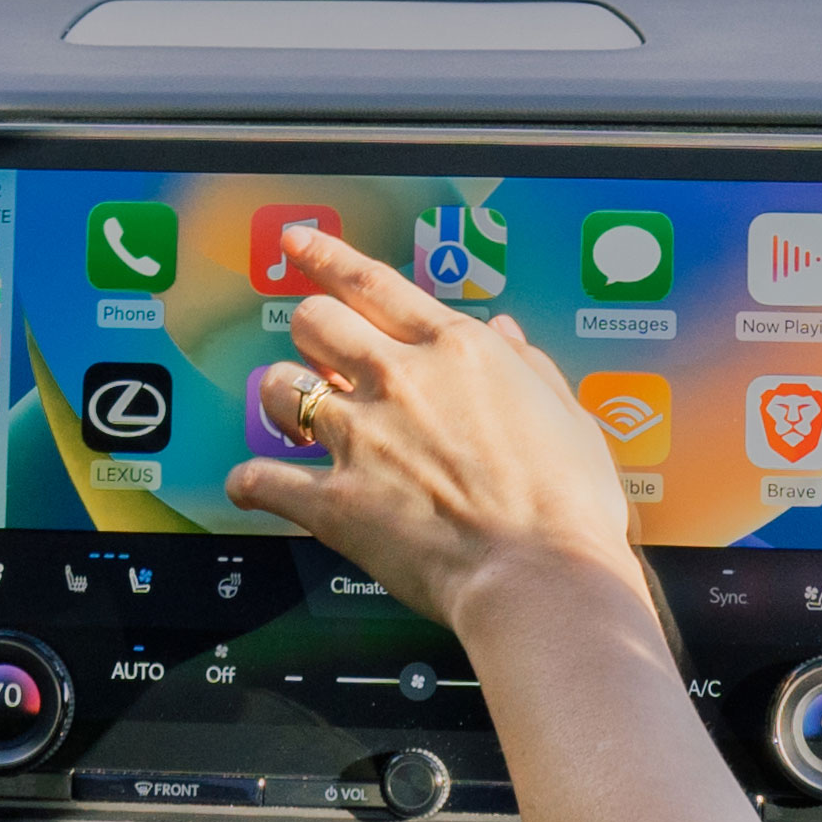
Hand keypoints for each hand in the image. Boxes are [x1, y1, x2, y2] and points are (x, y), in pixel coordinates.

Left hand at [225, 226, 643, 634]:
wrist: (544, 577)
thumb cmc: (570, 507)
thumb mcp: (569, 417)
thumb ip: (529, 368)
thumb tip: (506, 335)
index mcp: (458, 351)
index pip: (373, 282)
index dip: (326, 256)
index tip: (300, 244)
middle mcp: (400, 380)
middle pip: (315, 320)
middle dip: (310, 331)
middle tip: (319, 354)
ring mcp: (360, 437)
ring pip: (279, 386)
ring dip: (279, 396)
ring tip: (291, 415)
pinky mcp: (334, 500)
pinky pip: (263, 478)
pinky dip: (252, 482)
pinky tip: (253, 485)